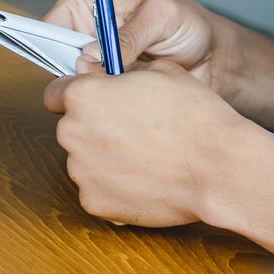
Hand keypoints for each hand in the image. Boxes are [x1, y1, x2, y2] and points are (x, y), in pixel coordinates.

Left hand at [42, 61, 251, 226]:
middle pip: (71, 127)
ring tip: (145, 157)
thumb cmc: (193, 117)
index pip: (56, 92)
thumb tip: (110, 72)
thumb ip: (123, 70)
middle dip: (93, 127)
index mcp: (83, 95)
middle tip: (132, 129)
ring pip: (84, 160)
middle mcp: (72, 132)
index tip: (96, 101)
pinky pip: (96, 189)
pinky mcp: (94, 203)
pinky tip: (145, 179)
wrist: (217, 168)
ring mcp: (81, 171)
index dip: (78, 95)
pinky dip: (114, 186)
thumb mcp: (160, 71)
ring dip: (104, 157)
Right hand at [43, 0, 237, 98]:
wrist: (218, 61)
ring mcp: (103, 69)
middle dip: (67, 69)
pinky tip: (121, 109)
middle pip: (60, 55)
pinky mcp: (115, 94)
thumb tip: (89, 56)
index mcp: (98, 9)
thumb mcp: (162, 17)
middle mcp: (94, 39)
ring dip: (88, 91)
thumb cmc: (191, 26)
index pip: (59, 18)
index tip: (56, 55)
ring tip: (112, 93)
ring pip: (77, 83)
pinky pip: (98, 102)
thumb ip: (129, 34)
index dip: (50, 36)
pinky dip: (104, 106)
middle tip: (86, 80)